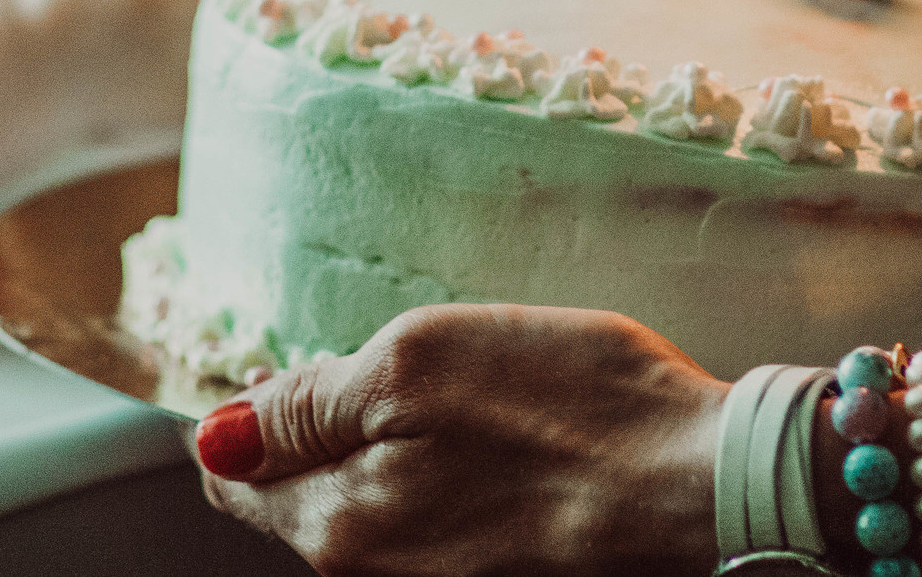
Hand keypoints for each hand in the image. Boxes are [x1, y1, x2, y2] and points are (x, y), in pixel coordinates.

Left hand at [196, 304, 724, 576]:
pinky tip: (504, 434)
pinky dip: (448, 469)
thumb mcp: (418, 365)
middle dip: (327, 422)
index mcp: (338, 525)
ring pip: (369, 500)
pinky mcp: (492, 571)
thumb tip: (216, 434)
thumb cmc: (571, 410)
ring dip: (393, 442)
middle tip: (411, 367)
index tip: (312, 364)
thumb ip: (307, 405)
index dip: (257, 407)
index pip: (232, 476)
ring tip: (471, 394)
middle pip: (298, 491)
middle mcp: (373, 574)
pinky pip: (433, 518)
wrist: (705, 483)